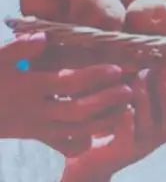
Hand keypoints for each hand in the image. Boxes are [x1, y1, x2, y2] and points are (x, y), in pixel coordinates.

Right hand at [0, 35, 132, 154]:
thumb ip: (19, 47)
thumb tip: (44, 37)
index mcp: (30, 85)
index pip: (69, 82)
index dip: (95, 76)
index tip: (117, 69)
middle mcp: (36, 109)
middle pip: (78, 109)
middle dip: (107, 101)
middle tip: (130, 90)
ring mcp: (37, 126)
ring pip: (76, 130)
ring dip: (104, 121)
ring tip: (127, 109)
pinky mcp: (37, 136)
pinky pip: (64, 144)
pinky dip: (84, 141)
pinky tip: (102, 132)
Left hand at [58, 68, 165, 181]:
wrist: (91, 162)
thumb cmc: (115, 126)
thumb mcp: (136, 107)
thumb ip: (150, 91)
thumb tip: (161, 59)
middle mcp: (158, 138)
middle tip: (165, 71)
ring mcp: (140, 147)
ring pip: (149, 125)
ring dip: (146, 101)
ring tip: (139, 79)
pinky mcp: (119, 153)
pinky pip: (126, 137)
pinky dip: (126, 122)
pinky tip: (124, 108)